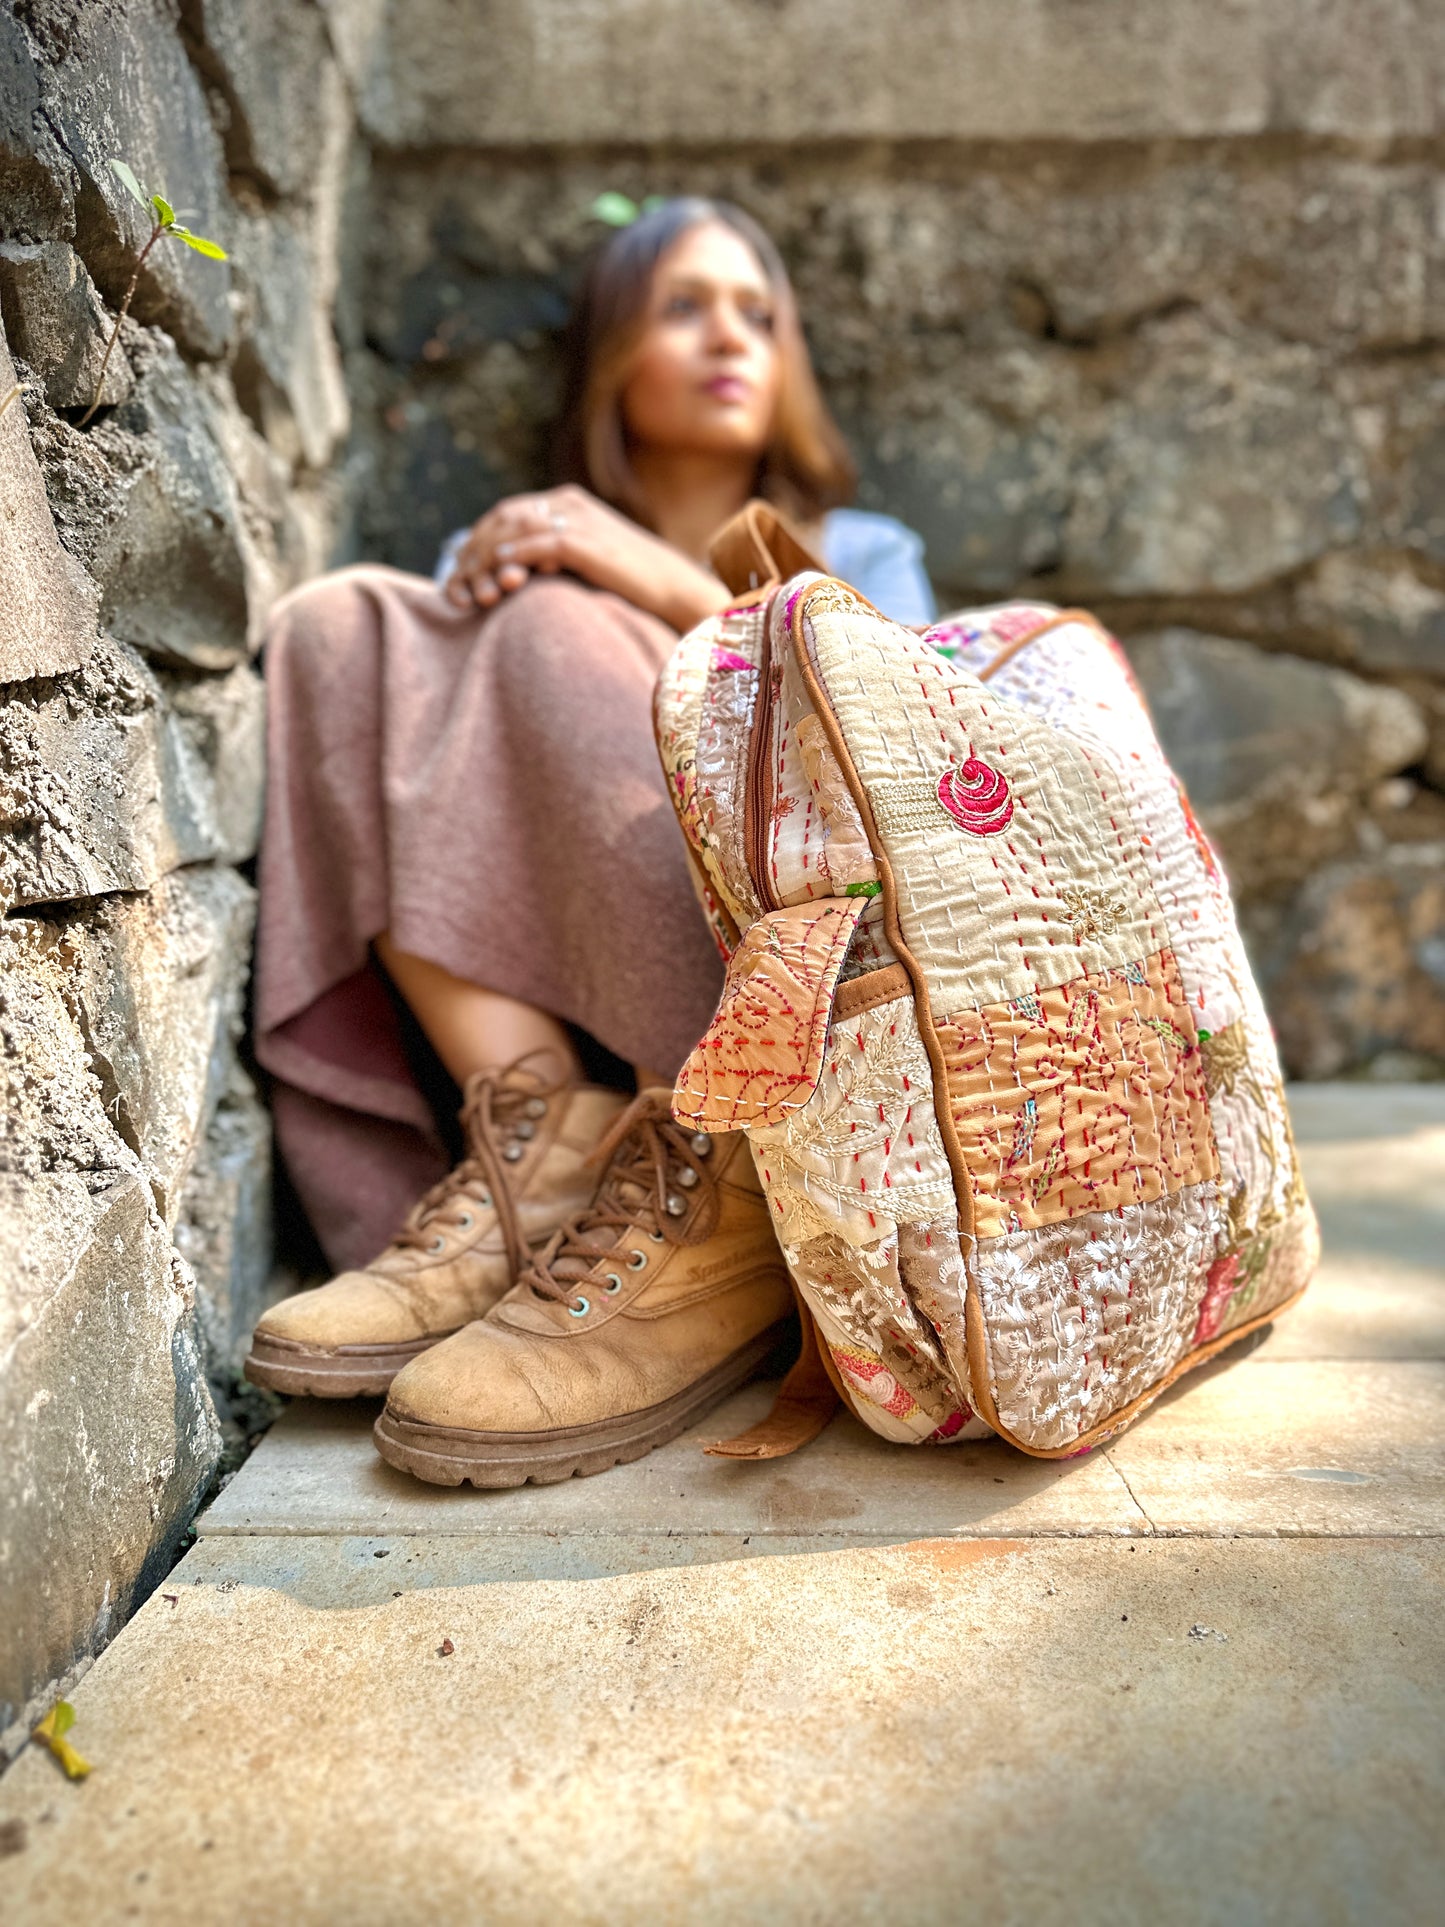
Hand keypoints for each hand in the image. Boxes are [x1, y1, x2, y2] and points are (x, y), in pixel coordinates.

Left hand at [442, 485, 732, 631]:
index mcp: (569, 502)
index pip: (509, 511)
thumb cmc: (635, 581)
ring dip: (486, 557)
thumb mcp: (590, 558)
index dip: (481, 537)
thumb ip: (557, 553)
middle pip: (503, 516)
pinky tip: (498, 576)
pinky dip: (511, 559)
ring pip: (513, 528)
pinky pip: (534, 545)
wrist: (673, 586)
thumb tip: (522, 566)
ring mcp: (576, 520)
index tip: (462, 565)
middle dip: (474, 547)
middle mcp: (569, 503)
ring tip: (470, 583)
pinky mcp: (583, 542)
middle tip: (456, 577)